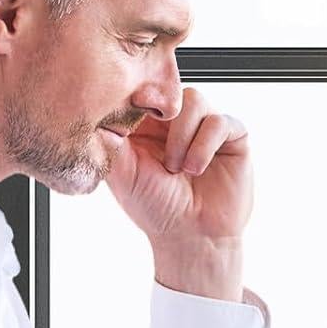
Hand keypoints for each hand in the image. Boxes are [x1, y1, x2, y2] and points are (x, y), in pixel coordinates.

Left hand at [102, 88, 252, 298]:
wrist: (191, 237)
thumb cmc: (157, 210)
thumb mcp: (123, 176)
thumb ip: (109, 145)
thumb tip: (94, 119)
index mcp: (148, 127)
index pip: (143, 93)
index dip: (138, 97)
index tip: (132, 110)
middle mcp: (176, 123)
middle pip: (170, 90)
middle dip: (162, 115)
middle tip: (156, 148)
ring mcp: (205, 127)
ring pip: (195, 100)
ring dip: (182, 135)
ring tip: (177, 168)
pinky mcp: (232, 136)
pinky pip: (220, 121)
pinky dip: (204, 145)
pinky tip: (195, 169)